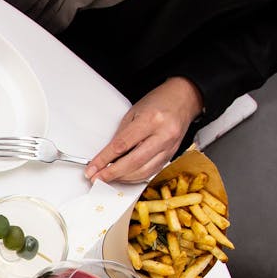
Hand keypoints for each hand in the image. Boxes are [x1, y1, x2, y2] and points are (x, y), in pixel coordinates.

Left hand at [85, 77, 204, 183]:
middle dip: (112, 173)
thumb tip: (106, 157)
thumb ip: (121, 135)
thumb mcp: (134, 112)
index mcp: (151, 120)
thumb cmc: (158, 102)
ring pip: (143, 171)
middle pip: (133, 162)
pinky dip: (135, 177)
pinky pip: (151, 172)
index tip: (92, 168)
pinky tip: (124, 177)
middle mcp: (163, 135)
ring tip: (107, 178)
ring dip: (123, 178)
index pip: (122, 145)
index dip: (104, 160)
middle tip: (97, 178)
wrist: (184, 99)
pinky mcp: (171, 155)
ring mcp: (170, 147)